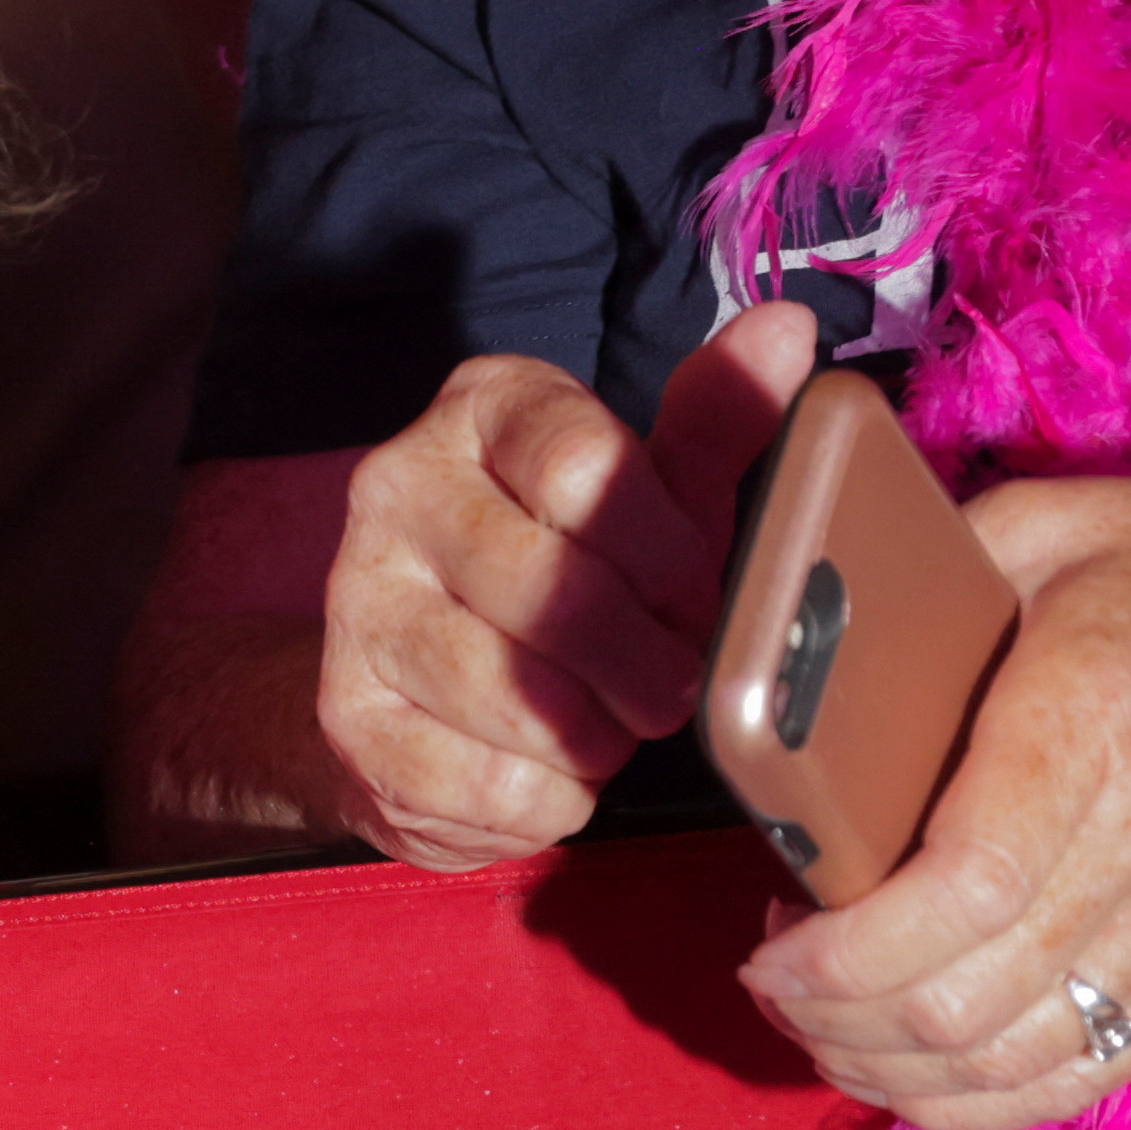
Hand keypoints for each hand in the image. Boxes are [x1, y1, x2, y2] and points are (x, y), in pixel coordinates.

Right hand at [313, 304, 810, 867]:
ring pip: (511, 692)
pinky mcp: (344, 715)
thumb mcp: (646, 490)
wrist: (417, 676)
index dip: (667, 551)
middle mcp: (394, 490)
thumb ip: (714, 422)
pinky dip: (544, 799)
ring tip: (610, 727)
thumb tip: (786, 330)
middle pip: (551, 589)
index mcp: (480, 412)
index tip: (695, 592)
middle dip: (642, 660)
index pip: (583, 466)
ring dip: (594, 734)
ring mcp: (356, 605)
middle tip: (672, 688)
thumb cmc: (567, 567)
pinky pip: (476, 780)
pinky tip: (551, 773)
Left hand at [743, 477, 1130, 1129]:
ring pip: (1013, 1058)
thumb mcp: (1064, 525)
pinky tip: (905, 1070)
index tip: (771, 944)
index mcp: (1096, 726)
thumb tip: (802, 617)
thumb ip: (929, 568)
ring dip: (886, 1065)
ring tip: (817, 1020)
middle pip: (967, 997)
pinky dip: (976, 1100)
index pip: (961, 891)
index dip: (843, 951)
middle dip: (833, 1014)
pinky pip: (1083, 1074)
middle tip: (772, 975)